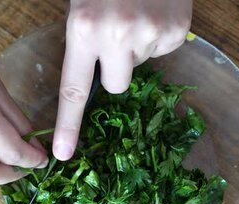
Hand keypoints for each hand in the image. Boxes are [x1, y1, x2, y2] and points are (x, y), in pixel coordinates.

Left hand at [53, 0, 192, 159]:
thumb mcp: (82, 7)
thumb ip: (84, 45)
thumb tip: (94, 86)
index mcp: (83, 28)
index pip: (73, 89)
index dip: (68, 125)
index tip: (62, 154)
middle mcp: (116, 34)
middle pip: (114, 86)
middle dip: (114, 69)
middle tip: (116, 35)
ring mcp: (150, 33)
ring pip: (138, 68)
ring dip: (136, 50)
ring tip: (136, 16)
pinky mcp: (176, 31)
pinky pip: (162, 51)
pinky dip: (158, 36)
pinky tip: (154, 12)